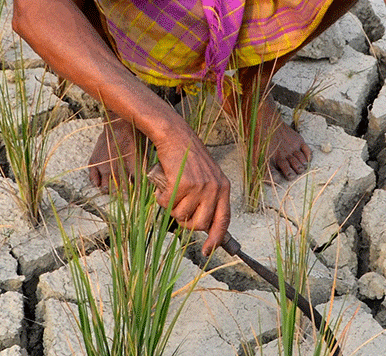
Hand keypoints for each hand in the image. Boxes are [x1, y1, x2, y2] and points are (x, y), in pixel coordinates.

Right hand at [151, 124, 230, 257]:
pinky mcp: (183, 184)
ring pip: (181, 216)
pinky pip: (168, 204)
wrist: (175, 135)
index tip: (208, 251)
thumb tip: (204, 225)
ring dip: (172, 207)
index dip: (215, 238)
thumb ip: (209, 197)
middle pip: (199, 225)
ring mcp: (199, 187)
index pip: (223, 219)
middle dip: (185, 222)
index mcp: (223, 187)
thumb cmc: (187, 156)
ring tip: (171, 189)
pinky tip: (164, 185)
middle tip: (178, 208)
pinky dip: (162, 198)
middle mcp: (214, 188)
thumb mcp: (206, 176)